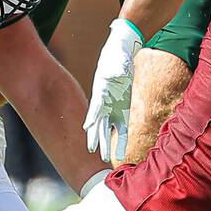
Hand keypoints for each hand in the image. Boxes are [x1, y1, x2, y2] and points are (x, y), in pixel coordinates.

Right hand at [83, 18, 142, 162]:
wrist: (121, 52)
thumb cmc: (117, 55)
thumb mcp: (117, 60)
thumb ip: (115, 69)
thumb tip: (113, 75)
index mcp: (102, 92)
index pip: (96, 107)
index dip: (92, 118)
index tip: (87, 129)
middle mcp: (105, 103)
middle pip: (98, 123)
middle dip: (95, 136)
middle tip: (91, 151)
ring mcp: (113, 108)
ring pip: (107, 130)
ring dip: (105, 143)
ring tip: (104, 158)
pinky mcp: (123, 110)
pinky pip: (121, 129)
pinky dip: (120, 140)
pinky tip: (119, 153)